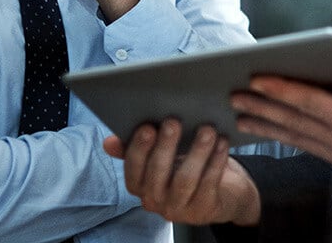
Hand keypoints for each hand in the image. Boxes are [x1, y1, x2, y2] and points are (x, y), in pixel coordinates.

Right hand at [103, 120, 260, 225]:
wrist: (223, 193)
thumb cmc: (186, 167)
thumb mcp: (162, 156)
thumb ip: (136, 147)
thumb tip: (108, 142)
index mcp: (140, 186)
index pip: (133, 170)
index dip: (138, 149)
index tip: (147, 127)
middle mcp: (155, 201)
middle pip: (157, 174)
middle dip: (165, 146)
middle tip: (174, 121)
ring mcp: (180, 209)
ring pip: (185, 180)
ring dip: (196, 151)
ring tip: (207, 129)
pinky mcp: (204, 209)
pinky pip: (209, 183)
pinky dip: (216, 161)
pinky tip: (222, 143)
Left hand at [233, 41, 331, 179]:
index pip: (310, 103)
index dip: (281, 90)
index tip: (256, 79)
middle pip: (295, 122)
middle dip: (262, 109)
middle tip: (233, 98)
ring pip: (297, 139)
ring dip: (268, 127)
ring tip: (241, 119)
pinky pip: (308, 148)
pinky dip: (287, 138)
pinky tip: (274, 132)